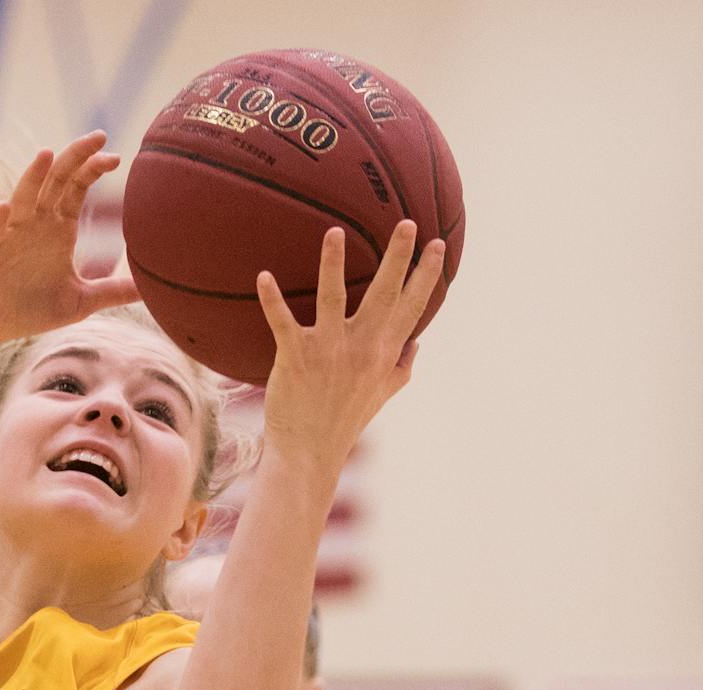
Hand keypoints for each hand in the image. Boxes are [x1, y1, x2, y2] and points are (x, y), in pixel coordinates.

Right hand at [0, 132, 139, 350]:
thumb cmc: (33, 309)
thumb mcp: (82, 301)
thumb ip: (114, 291)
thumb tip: (153, 291)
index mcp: (59, 227)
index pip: (77, 187)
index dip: (94, 168)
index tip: (117, 158)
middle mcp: (36, 223)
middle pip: (56, 180)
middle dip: (75, 156)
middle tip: (98, 136)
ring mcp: (11, 234)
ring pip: (23, 197)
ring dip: (33, 176)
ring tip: (47, 154)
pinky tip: (4, 209)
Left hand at [255, 221, 445, 478]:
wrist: (309, 453)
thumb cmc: (343, 421)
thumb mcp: (381, 395)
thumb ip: (401, 368)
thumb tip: (417, 346)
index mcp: (383, 353)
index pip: (412, 307)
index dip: (426, 275)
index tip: (439, 244)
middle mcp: (361, 348)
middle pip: (384, 295)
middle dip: (398, 257)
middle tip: (406, 221)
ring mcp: (329, 351)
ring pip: (334, 299)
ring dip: (333, 264)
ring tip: (334, 231)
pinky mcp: (296, 358)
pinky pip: (283, 323)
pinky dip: (272, 300)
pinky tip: (264, 276)